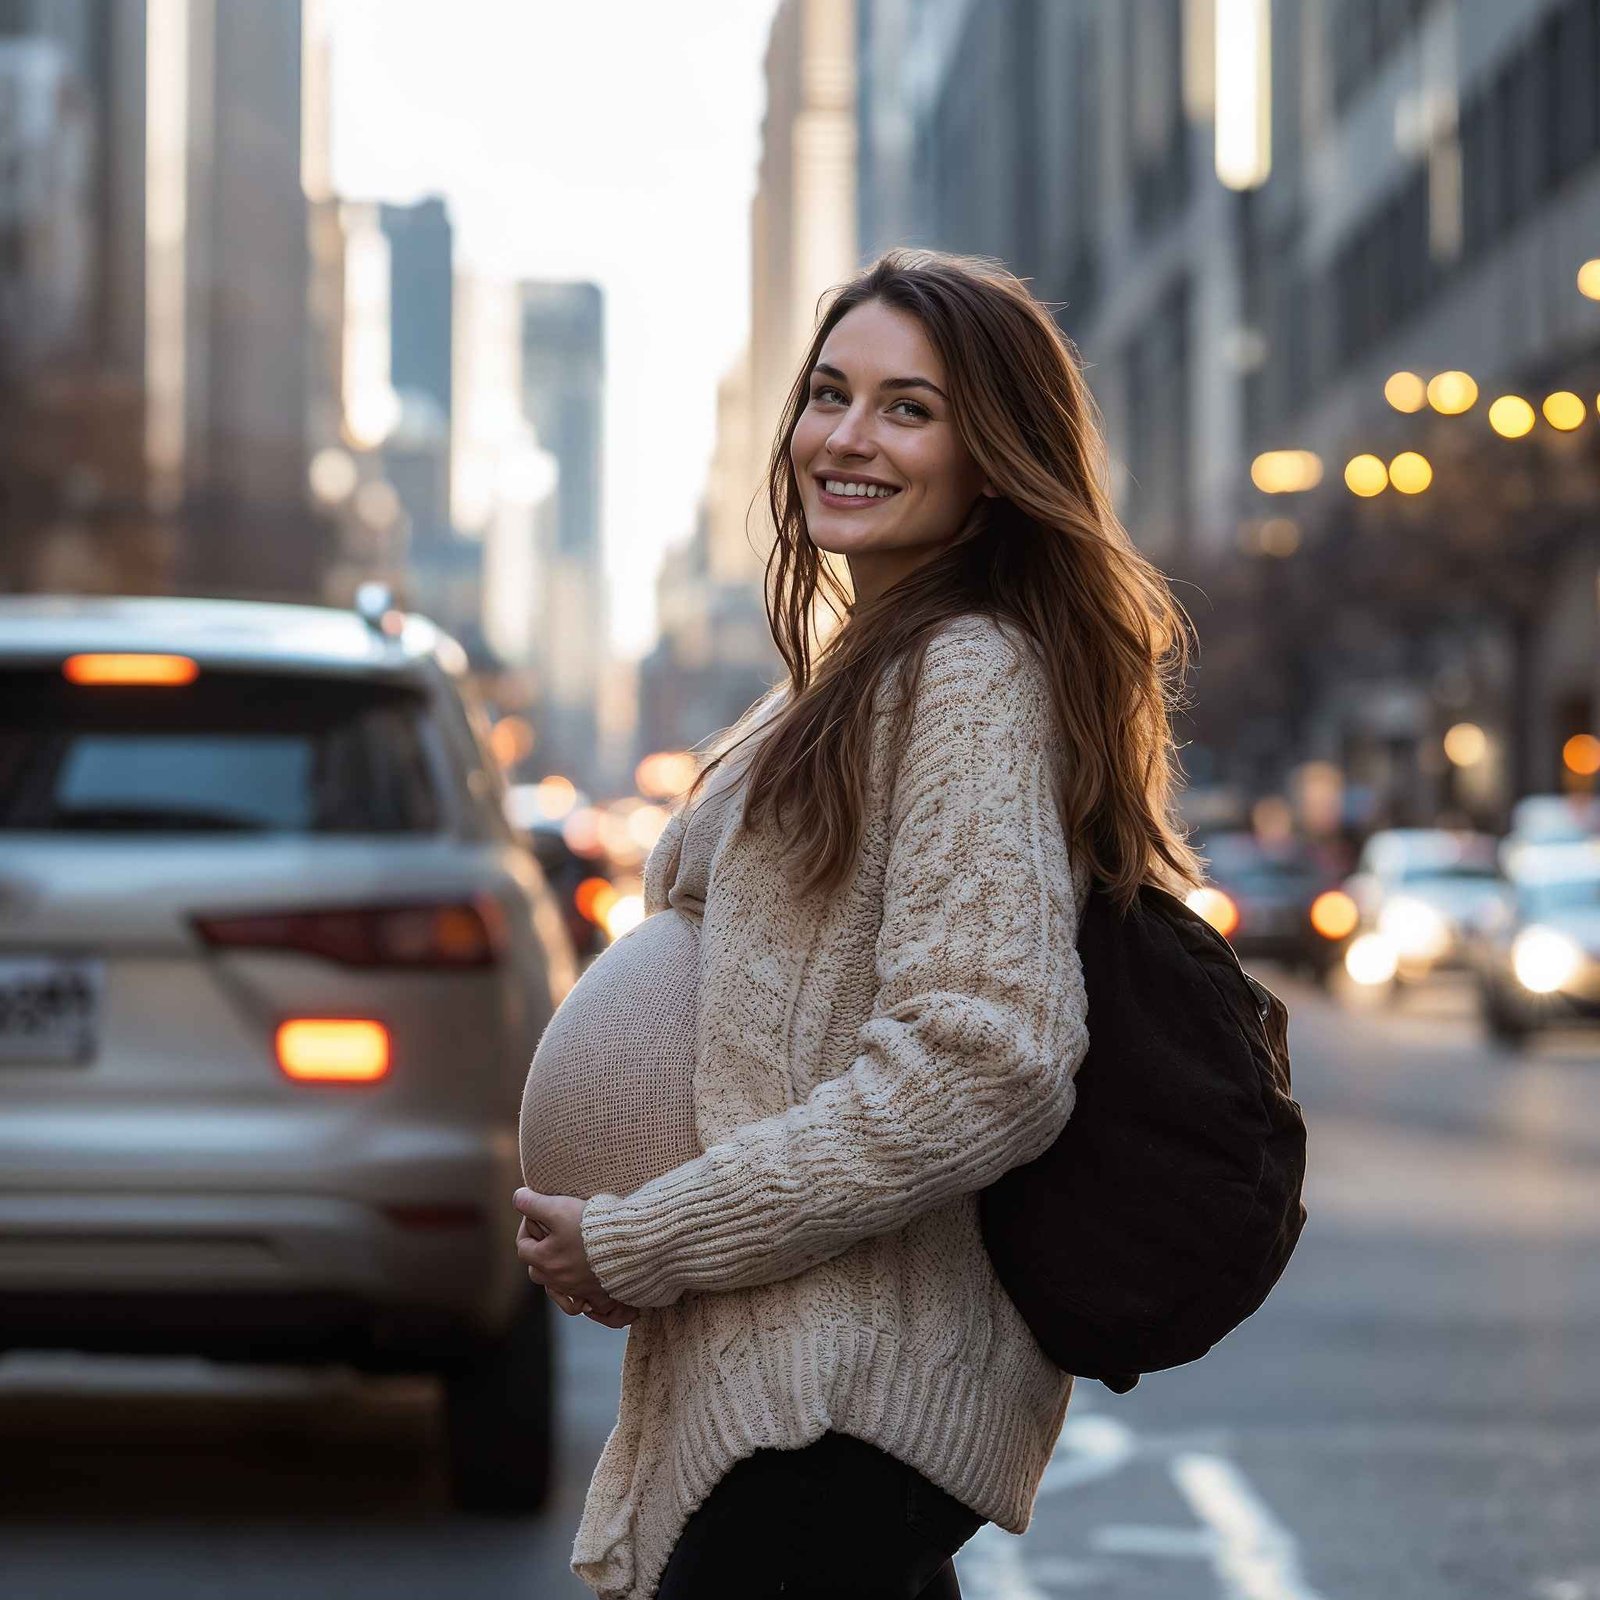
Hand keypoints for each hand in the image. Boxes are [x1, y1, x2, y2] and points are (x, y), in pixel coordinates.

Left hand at [514, 1189, 636, 1324]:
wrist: (629, 1245)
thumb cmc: (592, 1226)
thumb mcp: (559, 1208)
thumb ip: (533, 1203)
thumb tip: (517, 1197)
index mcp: (545, 1260)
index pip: (522, 1246)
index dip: (526, 1227)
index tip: (537, 1214)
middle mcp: (558, 1279)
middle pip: (536, 1270)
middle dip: (539, 1252)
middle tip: (550, 1234)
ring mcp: (577, 1289)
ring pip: (555, 1286)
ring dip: (556, 1271)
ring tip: (565, 1255)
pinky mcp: (598, 1294)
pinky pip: (579, 1304)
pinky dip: (575, 1298)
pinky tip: (580, 1287)